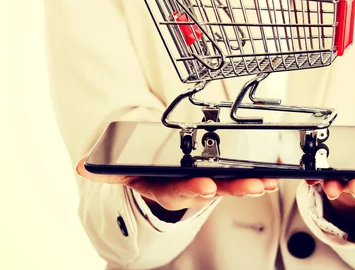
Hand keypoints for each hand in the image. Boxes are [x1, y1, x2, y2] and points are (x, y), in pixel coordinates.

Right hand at [75, 156, 278, 211]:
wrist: (153, 170)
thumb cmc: (142, 167)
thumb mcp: (122, 167)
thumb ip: (106, 167)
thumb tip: (82, 164)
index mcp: (160, 185)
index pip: (174, 191)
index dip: (189, 190)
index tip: (205, 188)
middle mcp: (183, 188)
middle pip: (209, 190)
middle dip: (230, 189)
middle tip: (251, 186)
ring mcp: (201, 183)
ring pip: (226, 185)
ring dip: (247, 184)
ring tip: (266, 182)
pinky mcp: (215, 176)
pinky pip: (235, 177)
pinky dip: (254, 177)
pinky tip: (271, 177)